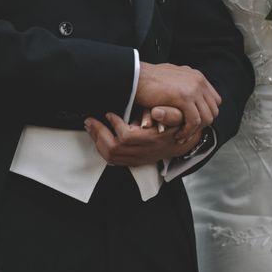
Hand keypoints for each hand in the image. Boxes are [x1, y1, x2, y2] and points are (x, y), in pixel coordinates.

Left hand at [84, 113, 200, 166]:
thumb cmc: (178, 125)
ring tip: (91, 127)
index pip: (126, 137)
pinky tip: (98, 137)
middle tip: (89, 120)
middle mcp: (143, 152)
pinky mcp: (133, 161)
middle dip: (99, 134)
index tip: (109, 113)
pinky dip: (102, 149)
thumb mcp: (178, 116)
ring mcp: (137, 159)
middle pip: (114, 149)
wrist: (182, 142)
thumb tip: (157, 111)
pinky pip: (113, 160)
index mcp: (151, 140)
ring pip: (111, 157)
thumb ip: (169, 113)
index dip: (115, 125)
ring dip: (98, 141)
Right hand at [135, 62, 220, 141]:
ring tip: (182, 136)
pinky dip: (187, 131)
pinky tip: (178, 135)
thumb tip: (189, 91)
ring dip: (195, 130)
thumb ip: (183, 84)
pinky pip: (194, 121)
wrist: (134, 76)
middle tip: (188, 132)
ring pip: (206, 117)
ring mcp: (193, 89)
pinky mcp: (184, 97)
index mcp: (197, 76)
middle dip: (202, 125)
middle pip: (213, 110)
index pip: (214, 100)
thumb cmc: (147, 79)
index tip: (193, 123)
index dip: (206, 114)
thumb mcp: (171, 77)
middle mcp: (198, 81)